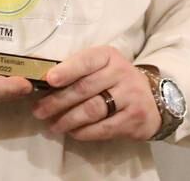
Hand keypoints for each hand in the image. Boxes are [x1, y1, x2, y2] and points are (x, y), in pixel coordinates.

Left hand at [31, 45, 159, 141]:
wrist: (152, 98)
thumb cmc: (114, 79)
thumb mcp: (99, 65)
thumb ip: (72, 67)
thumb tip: (37, 68)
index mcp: (108, 56)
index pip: (86, 61)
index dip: (66, 70)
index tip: (48, 80)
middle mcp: (121, 73)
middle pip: (85, 88)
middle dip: (58, 101)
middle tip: (39, 110)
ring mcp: (130, 97)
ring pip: (93, 110)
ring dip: (68, 120)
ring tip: (52, 125)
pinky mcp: (134, 120)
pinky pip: (104, 128)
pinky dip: (84, 132)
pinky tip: (72, 132)